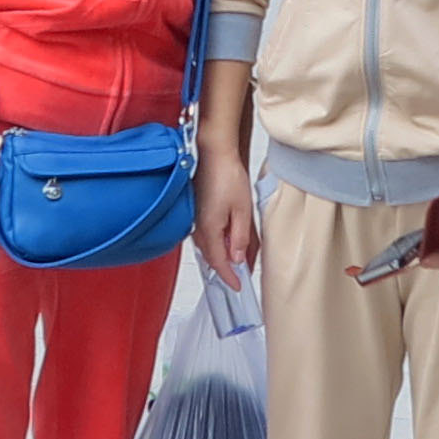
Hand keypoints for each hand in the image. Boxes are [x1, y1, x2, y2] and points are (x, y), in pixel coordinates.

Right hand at [196, 153, 259, 284]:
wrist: (214, 152)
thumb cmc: (226, 175)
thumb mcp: (242, 209)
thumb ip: (240, 237)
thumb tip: (238, 258)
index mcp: (209, 230)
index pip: (219, 263)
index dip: (229, 277)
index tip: (238, 285)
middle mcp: (198, 227)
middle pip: (212, 256)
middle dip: (227, 267)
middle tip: (242, 273)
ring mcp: (196, 218)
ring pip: (209, 245)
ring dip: (223, 252)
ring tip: (241, 253)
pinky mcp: (197, 210)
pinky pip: (207, 233)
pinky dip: (218, 239)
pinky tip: (230, 235)